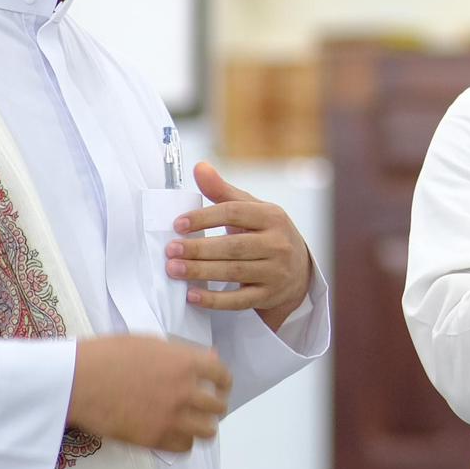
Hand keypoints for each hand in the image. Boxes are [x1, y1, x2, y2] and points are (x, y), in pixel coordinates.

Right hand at [68, 335, 230, 452]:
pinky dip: (183, 442)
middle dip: (214, 406)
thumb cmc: (107, 355)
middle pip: (218, 406)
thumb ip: (181, 353)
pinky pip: (184, 447)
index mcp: (185, 362)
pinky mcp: (154, 438)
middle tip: (204, 408)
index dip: (223, 382)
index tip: (219, 387)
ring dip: (203, 426)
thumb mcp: (149, 342)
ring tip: (192, 424)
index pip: (222, 375)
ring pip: (208, 431)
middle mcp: (185, 390)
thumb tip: (210, 358)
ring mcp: (171, 417)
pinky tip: (174, 434)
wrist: (76, 381)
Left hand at [169, 162, 315, 330]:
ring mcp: (275, 272)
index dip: (205, 218)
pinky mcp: (268, 295)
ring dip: (201, 272)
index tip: (178, 224)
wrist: (299, 271)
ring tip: (174, 269)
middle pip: (234, 246)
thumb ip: (223, 192)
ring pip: (234, 272)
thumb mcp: (252, 209)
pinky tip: (193, 296)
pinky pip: (239, 300)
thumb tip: (200, 167)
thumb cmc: (266, 234)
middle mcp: (278, 244)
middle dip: (199, 249)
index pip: (235, 213)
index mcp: (272, 217)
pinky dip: (214, 300)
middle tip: (170, 250)